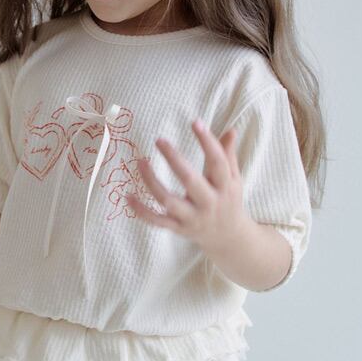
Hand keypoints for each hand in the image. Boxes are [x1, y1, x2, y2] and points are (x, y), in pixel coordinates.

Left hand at [126, 117, 247, 253]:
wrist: (228, 238)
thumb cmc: (228, 200)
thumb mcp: (233, 179)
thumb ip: (228, 155)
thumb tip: (231, 129)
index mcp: (225, 187)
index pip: (218, 163)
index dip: (208, 142)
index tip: (196, 122)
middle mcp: (209, 203)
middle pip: (190, 181)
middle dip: (175, 160)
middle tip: (159, 140)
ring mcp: (192, 218)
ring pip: (168, 201)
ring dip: (152, 182)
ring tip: (140, 162)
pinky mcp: (178, 229)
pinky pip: (157, 221)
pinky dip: (141, 211)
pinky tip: (128, 196)